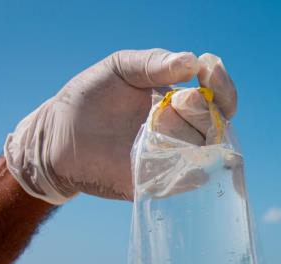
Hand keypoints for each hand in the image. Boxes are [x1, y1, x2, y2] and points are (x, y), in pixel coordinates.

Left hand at [4, 49, 237, 202]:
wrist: (58, 137)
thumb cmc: (89, 98)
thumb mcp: (121, 67)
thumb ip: (155, 62)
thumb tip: (193, 62)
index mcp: (181, 101)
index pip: (219, 96)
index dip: (222, 87)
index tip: (210, 74)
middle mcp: (185, 131)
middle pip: (217, 125)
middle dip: (204, 110)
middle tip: (179, 101)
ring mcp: (174, 159)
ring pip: (205, 152)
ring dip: (188, 135)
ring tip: (159, 125)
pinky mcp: (160, 184)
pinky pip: (186, 179)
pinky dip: (179, 164)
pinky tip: (156, 149)